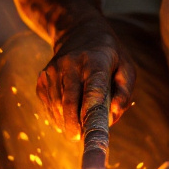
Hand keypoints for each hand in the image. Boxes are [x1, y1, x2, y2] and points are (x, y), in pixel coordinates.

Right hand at [37, 19, 135, 139]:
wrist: (78, 30)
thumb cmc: (108, 56)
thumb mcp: (125, 67)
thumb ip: (124, 92)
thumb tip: (112, 116)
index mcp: (96, 61)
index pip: (93, 89)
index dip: (91, 113)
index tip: (90, 132)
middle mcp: (71, 63)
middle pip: (69, 101)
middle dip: (73, 125)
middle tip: (79, 138)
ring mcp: (53, 70)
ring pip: (56, 106)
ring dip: (66, 122)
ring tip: (77, 127)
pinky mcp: (43, 77)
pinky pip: (48, 104)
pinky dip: (57, 116)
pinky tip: (66, 116)